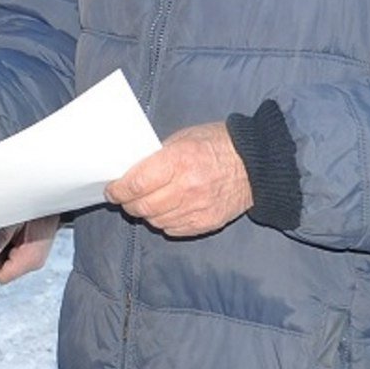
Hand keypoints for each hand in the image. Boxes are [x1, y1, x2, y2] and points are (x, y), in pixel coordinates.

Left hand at [0, 217, 57, 283]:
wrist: (52, 205)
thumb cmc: (37, 211)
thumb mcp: (15, 220)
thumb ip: (1, 236)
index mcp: (30, 259)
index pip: (2, 276)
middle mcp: (33, 263)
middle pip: (4, 271)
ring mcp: (33, 260)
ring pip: (9, 265)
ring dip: (2, 253)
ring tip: (5, 235)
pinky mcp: (31, 255)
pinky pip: (14, 257)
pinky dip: (9, 249)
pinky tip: (10, 237)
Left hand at [107, 121, 251, 238]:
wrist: (257, 164)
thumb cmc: (219, 145)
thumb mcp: (184, 138)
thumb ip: (158, 156)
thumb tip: (132, 172)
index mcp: (178, 161)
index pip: (136, 183)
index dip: (118, 189)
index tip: (112, 189)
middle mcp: (187, 187)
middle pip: (142, 206)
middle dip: (128, 203)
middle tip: (125, 197)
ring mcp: (197, 208)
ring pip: (155, 221)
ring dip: (146, 213)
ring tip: (147, 202)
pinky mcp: (206, 223)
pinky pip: (173, 229)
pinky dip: (164, 222)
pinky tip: (167, 210)